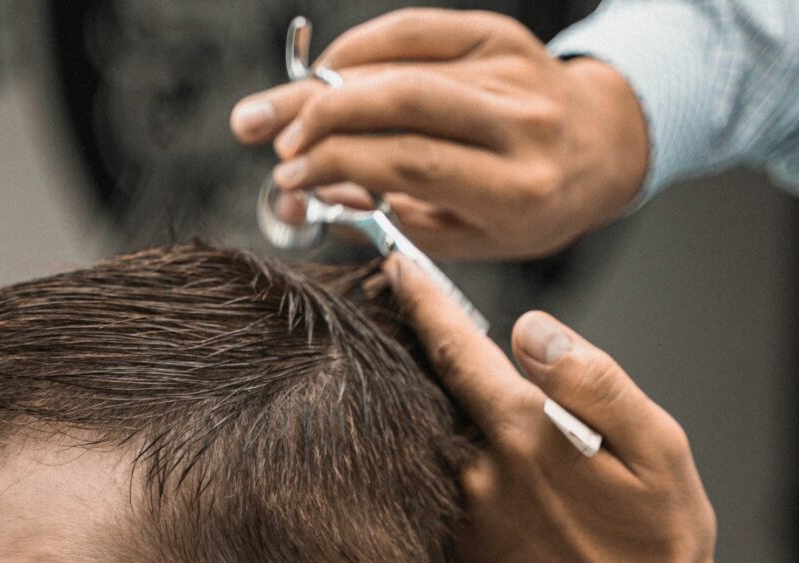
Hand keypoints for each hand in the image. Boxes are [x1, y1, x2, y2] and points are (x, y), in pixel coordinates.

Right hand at [231, 8, 648, 259]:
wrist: (599, 148)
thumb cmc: (526, 209)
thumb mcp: (467, 235)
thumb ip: (393, 216)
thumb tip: (313, 194)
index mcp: (513, 188)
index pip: (408, 163)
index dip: (336, 164)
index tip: (287, 179)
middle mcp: (517, 123)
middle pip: (400, 103)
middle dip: (318, 116)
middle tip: (262, 134)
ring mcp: (510, 70)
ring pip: (400, 65)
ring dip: (326, 86)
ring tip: (278, 111)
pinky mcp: (498, 35)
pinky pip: (414, 30)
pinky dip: (359, 50)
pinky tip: (324, 73)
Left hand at [383, 253, 751, 562]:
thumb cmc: (660, 546)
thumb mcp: (657, 449)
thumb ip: (593, 380)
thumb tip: (531, 330)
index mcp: (523, 437)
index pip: (455, 351)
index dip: (424, 302)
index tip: (396, 266)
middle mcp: (476, 476)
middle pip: (425, 394)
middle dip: (407, 347)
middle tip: (389, 305)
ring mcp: (461, 519)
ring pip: (426, 442)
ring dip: (416, 403)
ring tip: (408, 368)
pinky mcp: (460, 554)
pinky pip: (433, 489)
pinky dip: (429, 457)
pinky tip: (443, 448)